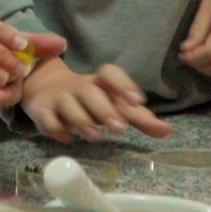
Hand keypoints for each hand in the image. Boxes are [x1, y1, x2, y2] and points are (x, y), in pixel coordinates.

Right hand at [19, 57, 172, 142]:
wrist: (46, 91)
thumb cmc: (89, 100)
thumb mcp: (113, 105)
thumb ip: (139, 118)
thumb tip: (167, 131)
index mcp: (99, 82)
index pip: (110, 73)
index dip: (123, 84)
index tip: (138, 101)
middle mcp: (78, 87)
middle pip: (89, 90)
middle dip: (104, 109)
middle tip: (119, 128)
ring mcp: (59, 98)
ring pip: (67, 103)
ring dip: (81, 119)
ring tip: (96, 136)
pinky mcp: (42, 111)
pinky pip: (47, 119)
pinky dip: (57, 129)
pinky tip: (68, 138)